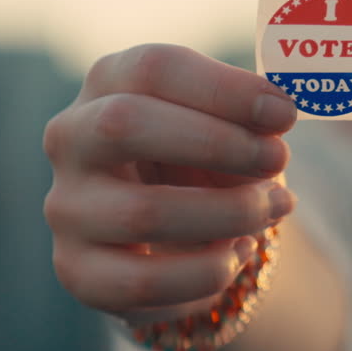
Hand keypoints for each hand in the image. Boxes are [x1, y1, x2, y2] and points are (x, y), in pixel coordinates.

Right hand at [42, 44, 297, 324]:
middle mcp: (71, 138)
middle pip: (124, 124)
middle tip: (278, 158)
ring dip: (228, 214)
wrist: (171, 233)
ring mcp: (67, 207)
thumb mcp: (225, 125)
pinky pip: (145, 282)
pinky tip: (237, 254)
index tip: (284, 112)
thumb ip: (249, 114)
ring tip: (275, 207)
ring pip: (143, 213)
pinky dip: (206, 272)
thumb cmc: (202, 159)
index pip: (152, 68)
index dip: (223, 89)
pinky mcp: (77, 270)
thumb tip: (276, 113)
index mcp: (108, 83)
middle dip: (216, 144)